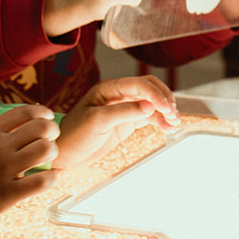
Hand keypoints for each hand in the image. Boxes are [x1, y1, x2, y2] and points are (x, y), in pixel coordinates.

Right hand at [0, 105, 59, 226]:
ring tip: (48, 159)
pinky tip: (48, 179)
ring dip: (52, 153)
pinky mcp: (7, 194)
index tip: (48, 118)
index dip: (43, 113)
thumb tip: (17, 120)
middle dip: (52, 131)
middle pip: (41, 128)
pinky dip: (51, 178)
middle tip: (52, 138)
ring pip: (45, 150)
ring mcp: (3, 170)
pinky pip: (41, 181)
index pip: (26, 112)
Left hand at [55, 75, 179, 168]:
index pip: (139, 85)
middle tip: (173, 115)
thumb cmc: (74, 134)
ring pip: (151, 103)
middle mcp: (118, 95)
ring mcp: (123, 108)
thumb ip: (123, 112)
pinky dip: (160, 120)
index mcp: (108, 88)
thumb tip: (149, 106)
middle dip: (164, 99)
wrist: (64, 153)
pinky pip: (148, 117)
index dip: (155, 95)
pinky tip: (168, 127)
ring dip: (164, 111)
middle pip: (149, 89)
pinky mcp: (126, 122)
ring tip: (174, 123)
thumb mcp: (97, 121)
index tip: (167, 108)